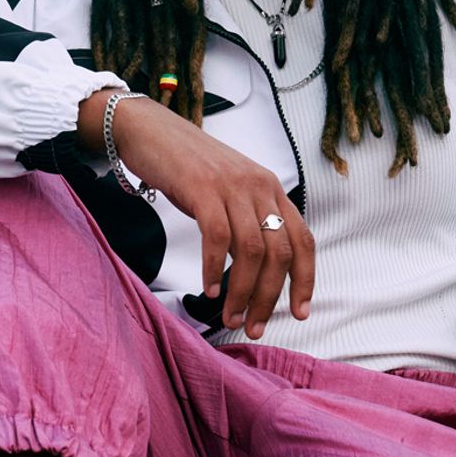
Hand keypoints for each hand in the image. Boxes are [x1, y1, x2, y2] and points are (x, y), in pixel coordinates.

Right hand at [101, 93, 314, 337]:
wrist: (151, 130)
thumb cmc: (188, 166)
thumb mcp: (230, 190)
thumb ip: (249, 220)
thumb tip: (258, 270)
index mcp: (271, 189)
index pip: (303, 241)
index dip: (304, 281)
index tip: (297, 313)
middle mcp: (259, 187)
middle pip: (279, 253)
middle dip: (268, 297)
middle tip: (252, 325)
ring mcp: (232, 186)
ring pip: (251, 251)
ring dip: (241, 291)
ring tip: (229, 315)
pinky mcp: (202, 187)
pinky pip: (217, 236)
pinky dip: (214, 268)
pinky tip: (208, 289)